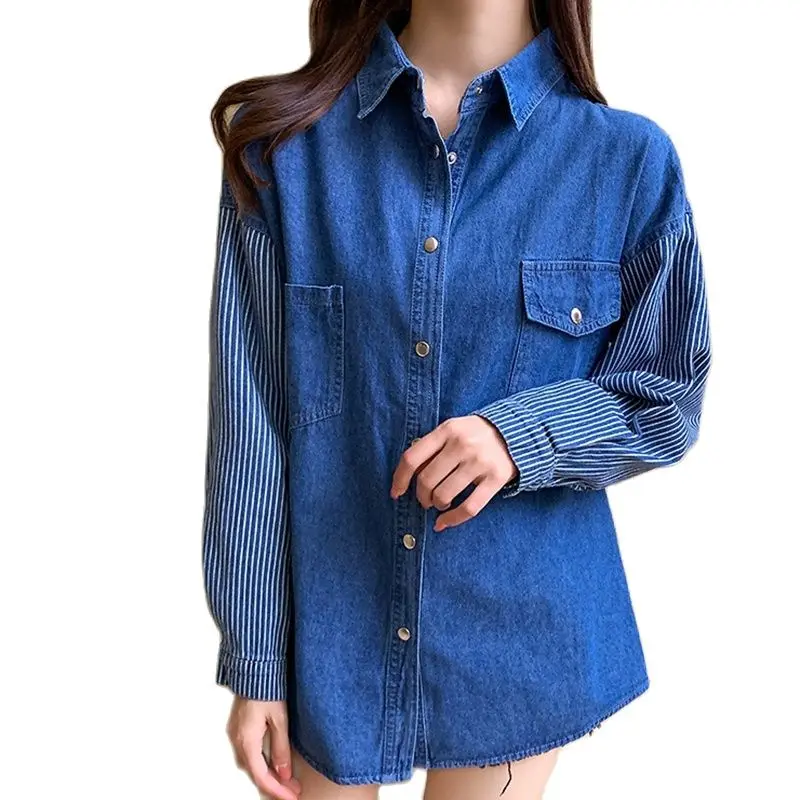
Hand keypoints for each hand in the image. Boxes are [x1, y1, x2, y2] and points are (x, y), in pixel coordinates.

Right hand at [226, 696, 301, 799]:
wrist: (254, 668)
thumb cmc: (266, 688)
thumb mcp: (280, 719)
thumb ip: (281, 748)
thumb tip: (284, 773)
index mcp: (246, 740)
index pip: (261, 776)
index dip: (277, 790)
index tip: (291, 796)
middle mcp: (237, 740)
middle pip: (254, 772)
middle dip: (274, 785)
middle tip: (292, 790)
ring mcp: (235, 734)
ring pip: (250, 764)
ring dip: (267, 774)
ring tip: (286, 780)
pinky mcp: (238, 727)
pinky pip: (248, 753)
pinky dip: (260, 763)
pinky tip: (272, 763)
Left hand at [390, 415, 517, 530]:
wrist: (516, 432)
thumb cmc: (474, 435)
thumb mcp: (452, 430)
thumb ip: (432, 448)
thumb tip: (407, 478)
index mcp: (447, 430)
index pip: (412, 458)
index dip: (399, 479)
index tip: (396, 493)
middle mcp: (462, 444)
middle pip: (426, 480)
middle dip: (421, 497)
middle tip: (425, 500)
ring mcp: (480, 462)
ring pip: (444, 495)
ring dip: (437, 505)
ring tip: (440, 503)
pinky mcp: (496, 478)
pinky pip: (468, 507)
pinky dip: (452, 520)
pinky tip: (444, 523)